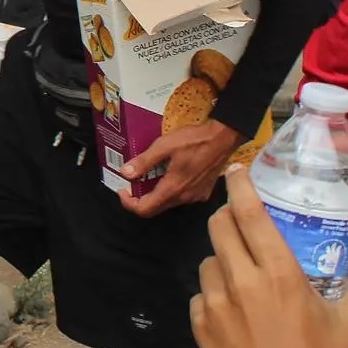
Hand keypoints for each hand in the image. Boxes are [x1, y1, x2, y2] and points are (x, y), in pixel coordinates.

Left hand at [119, 119, 242, 215]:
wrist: (224, 137)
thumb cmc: (195, 140)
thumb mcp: (164, 145)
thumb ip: (144, 161)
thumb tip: (125, 173)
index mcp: (173, 188)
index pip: (145, 209)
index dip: (129, 203)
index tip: (123, 190)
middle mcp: (185, 198)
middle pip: (155, 208)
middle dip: (140, 198)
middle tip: (132, 183)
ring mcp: (196, 196)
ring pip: (168, 203)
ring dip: (155, 193)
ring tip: (149, 175)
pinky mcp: (203, 192)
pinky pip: (181, 197)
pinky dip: (169, 190)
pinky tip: (168, 174)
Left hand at [191, 169, 347, 347]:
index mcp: (279, 274)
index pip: (248, 213)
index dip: (239, 186)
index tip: (236, 171)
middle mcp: (242, 282)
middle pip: (219, 227)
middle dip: (227, 216)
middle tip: (241, 221)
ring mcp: (216, 305)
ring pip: (208, 261)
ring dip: (223, 259)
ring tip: (245, 276)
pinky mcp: (201, 326)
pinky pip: (201, 294)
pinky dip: (214, 294)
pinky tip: (235, 310)